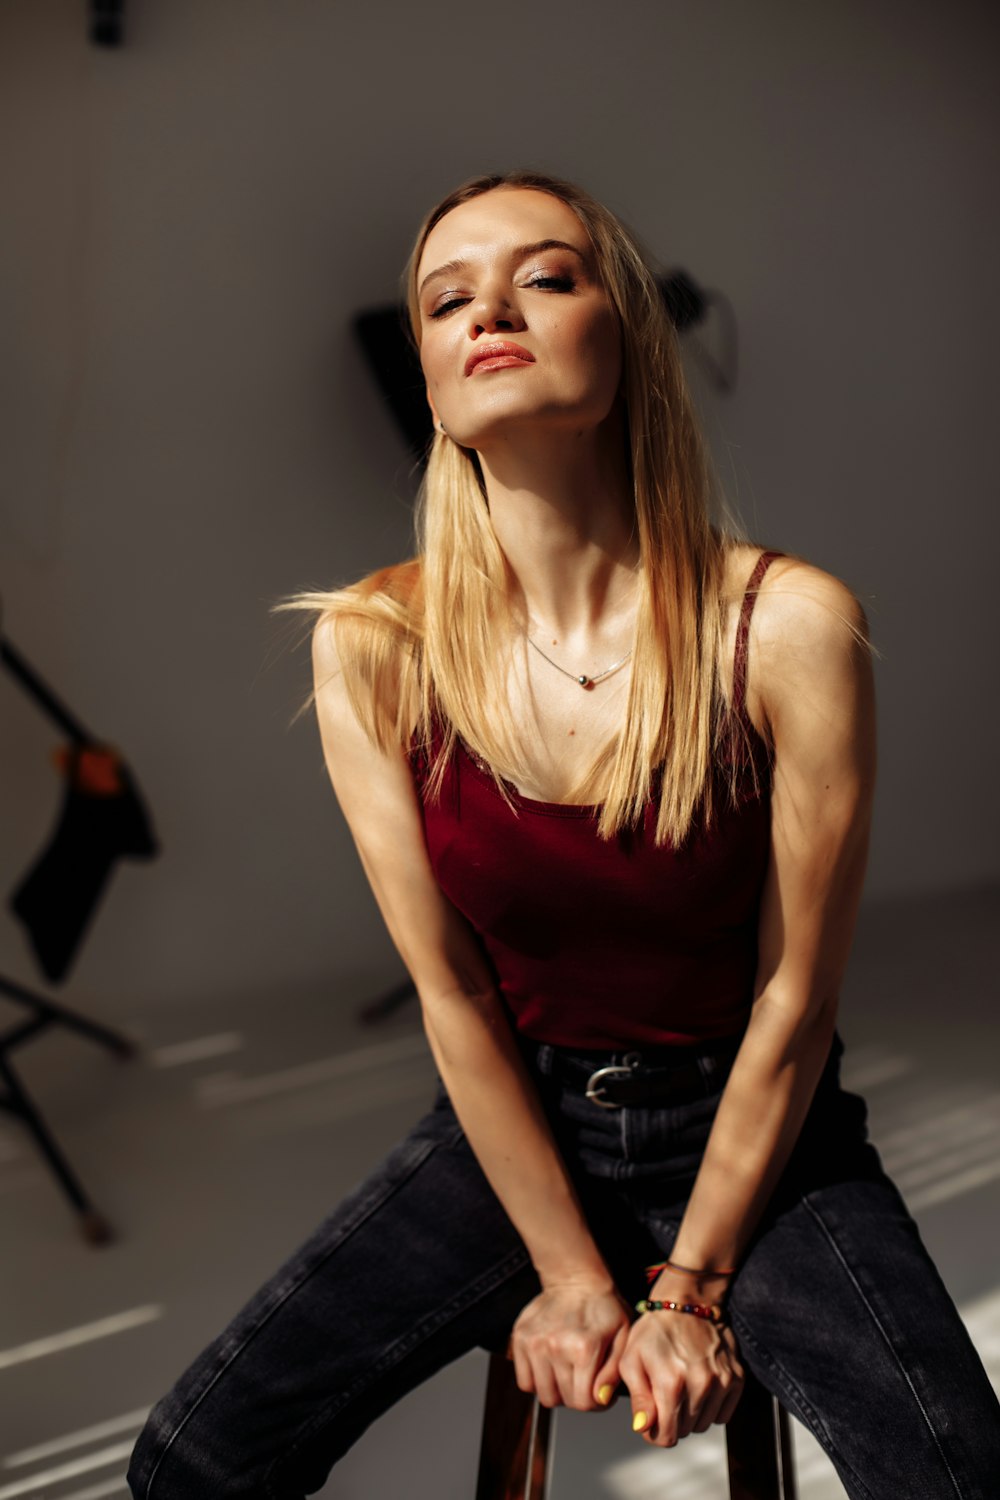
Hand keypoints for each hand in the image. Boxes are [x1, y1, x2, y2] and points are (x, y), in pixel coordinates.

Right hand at [510, 1280, 631, 1410]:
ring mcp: (534, 1344)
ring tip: (567, 1372)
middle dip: (577, 1396)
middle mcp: (555, 1347)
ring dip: (557, 1390)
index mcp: (584, 1348)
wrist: (575, 1279)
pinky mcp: (519, 1340)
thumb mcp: (622, 1337)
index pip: (584, 1403)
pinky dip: (537, 1381)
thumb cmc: (603, 1307)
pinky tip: (550, 1367)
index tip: (599, 1391)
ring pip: (543, 1395)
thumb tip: (600, 1399)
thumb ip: (613, 1372)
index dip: (596, 1403)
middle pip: (564, 1401)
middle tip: (584, 1379)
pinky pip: (525, 1381)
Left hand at [619, 1307, 743, 1446]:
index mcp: (671, 1383)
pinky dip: (710, 1407)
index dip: (655, 1433)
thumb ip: (638, 1399)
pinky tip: (699, 1385)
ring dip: (691, 1414)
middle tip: (665, 1393)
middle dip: (672, 1420)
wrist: (687, 1302)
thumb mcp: (631, 1360)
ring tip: (682, 1386)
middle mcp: (701, 1385)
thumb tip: (643, 1427)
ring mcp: (722, 1382)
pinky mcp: (736, 1378)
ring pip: (704, 1425)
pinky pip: (723, 1415)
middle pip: (686, 1432)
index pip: (667, 1437)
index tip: (651, 1417)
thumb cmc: (655, 1330)